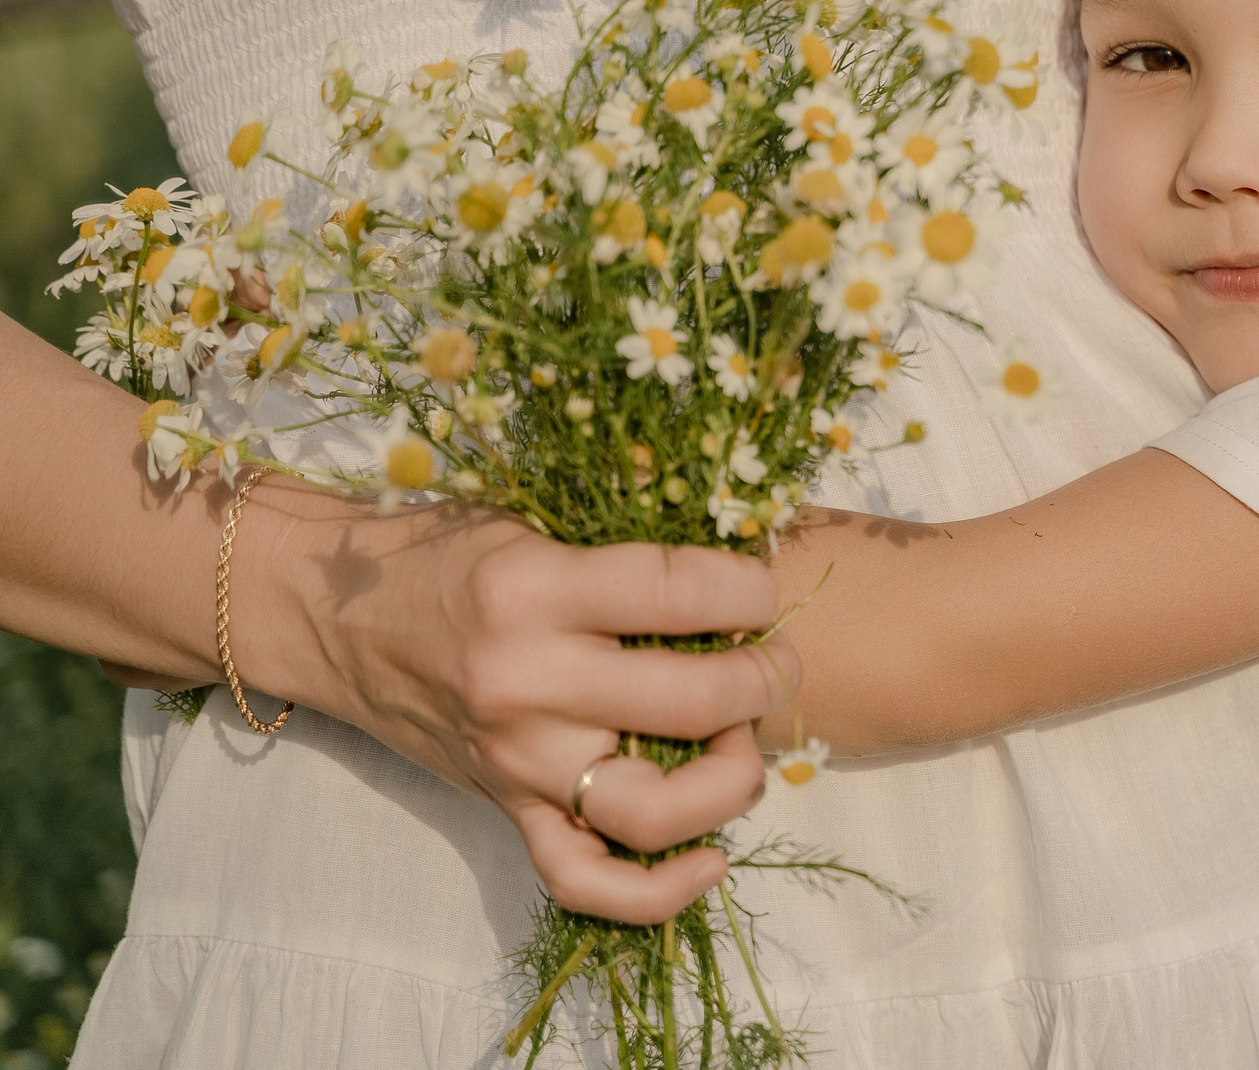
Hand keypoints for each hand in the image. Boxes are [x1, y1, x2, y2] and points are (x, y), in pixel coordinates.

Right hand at [250, 491, 799, 922]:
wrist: (328, 613)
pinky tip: (711, 857)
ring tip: (748, 743)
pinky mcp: (504, 808)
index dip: (749, 592)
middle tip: (777, 660)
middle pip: (691, 701)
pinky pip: (584, 879)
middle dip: (765, 679)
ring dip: (731, 781)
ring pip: (653, 806)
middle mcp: (524, 682)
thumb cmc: (445, 554)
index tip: (762, 590)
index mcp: (533, 589)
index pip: (682, 593)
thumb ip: (625, 543)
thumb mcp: (532, 521)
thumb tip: (742, 558)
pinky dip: (658, 890)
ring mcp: (514, 759)